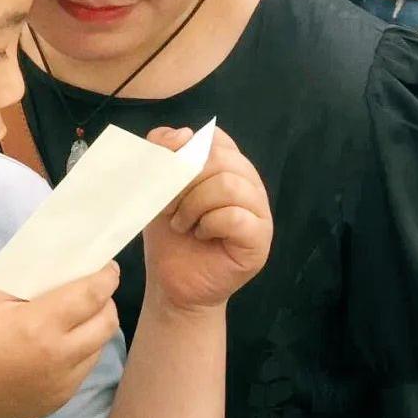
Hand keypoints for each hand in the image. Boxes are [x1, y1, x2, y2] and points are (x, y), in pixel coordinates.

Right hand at [0, 264, 120, 417]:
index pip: (93, 294)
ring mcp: (63, 384)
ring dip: (95, 327)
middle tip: (93, 289)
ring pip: (99, 347)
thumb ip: (30, 280)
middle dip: (107, 301)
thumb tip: (61, 265)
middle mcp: (61, 357)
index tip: (107, 265)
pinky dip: (81, 351)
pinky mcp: (58, 401)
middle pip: (108, 322)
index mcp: (41, 325)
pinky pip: (83, 369)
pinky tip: (57, 345)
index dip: (106, 276)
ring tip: (74, 317)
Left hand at [142, 127, 271, 311]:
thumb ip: (163, 153)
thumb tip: (182, 135)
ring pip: (229, 185)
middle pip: (219, 158)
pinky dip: (209, 224)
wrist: (173, 282)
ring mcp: (259, 209)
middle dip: (184, 182)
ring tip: (182, 223)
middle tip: (169, 207)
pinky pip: (236, 216)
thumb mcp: (157, 186)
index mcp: (227, 164)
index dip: (183, 152)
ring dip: (194, 205)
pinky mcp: (260, 237)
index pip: (213, 138)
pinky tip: (200, 235)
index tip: (163, 178)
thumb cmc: (168, 233)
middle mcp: (248, 181)